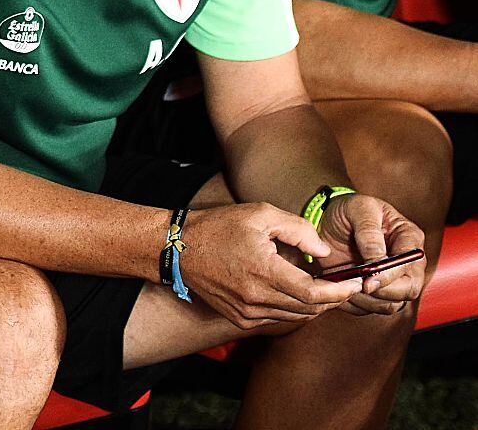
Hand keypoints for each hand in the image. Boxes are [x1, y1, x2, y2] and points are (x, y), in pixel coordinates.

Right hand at [177, 202, 360, 330]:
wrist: (177, 249)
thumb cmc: (219, 226)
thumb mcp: (260, 214)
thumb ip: (298, 230)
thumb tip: (324, 252)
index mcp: (264, 272)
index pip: (315, 294)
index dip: (340, 292)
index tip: (356, 283)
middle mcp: (256, 298)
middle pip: (309, 308)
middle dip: (332, 298)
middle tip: (345, 284)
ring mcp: (246, 312)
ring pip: (295, 316)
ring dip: (313, 304)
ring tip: (322, 286)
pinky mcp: (239, 318)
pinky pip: (276, 317)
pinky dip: (292, 308)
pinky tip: (293, 291)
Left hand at [316, 193, 425, 315]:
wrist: (329, 219)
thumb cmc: (349, 209)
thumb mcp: (359, 209)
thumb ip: (369, 234)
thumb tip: (377, 262)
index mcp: (409, 238)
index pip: (410, 266)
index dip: (390, 276)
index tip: (367, 280)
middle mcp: (407, 262)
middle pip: (408, 290)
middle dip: (381, 292)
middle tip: (354, 284)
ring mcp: (394, 279)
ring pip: (391, 304)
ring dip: (366, 300)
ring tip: (344, 283)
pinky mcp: (377, 290)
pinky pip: (372, 309)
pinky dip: (356, 304)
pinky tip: (341, 289)